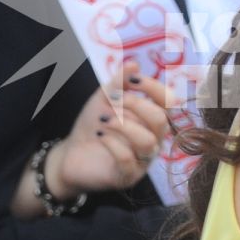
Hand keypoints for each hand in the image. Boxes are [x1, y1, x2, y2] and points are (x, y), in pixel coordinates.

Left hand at [44, 64, 180, 196]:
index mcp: (152, 120)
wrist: (72, 152)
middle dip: (135, 106)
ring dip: (122, 126)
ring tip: (103, 121)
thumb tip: (134, 63)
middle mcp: (154, 140)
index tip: (132, 80)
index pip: (168, 102)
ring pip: (147, 141)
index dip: (154, 88)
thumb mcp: (104, 98)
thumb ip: (119, 82)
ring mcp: (143, 160)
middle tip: (112, 101)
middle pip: (160, 121)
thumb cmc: (94, 125)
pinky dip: (112, 143)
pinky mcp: (128, 176)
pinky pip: (128, 159)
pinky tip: (100, 137)